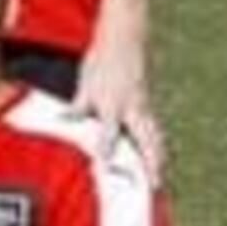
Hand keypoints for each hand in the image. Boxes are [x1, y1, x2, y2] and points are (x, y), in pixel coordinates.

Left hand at [74, 37, 165, 176]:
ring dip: (158, 158)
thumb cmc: (102, 61)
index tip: (105, 167)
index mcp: (113, 104)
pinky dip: (157, 144)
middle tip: (155, 185)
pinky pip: (154, 128)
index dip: (107, 151)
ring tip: (160, 177)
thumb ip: (79, 106)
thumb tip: (66, 120)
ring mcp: (143, 106)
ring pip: (154, 137)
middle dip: (151, 164)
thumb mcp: (85, 83)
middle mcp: (132, 109)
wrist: (123, 40)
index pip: (110, 134)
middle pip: (145, 142)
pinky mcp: (147, 103)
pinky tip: (158, 155)